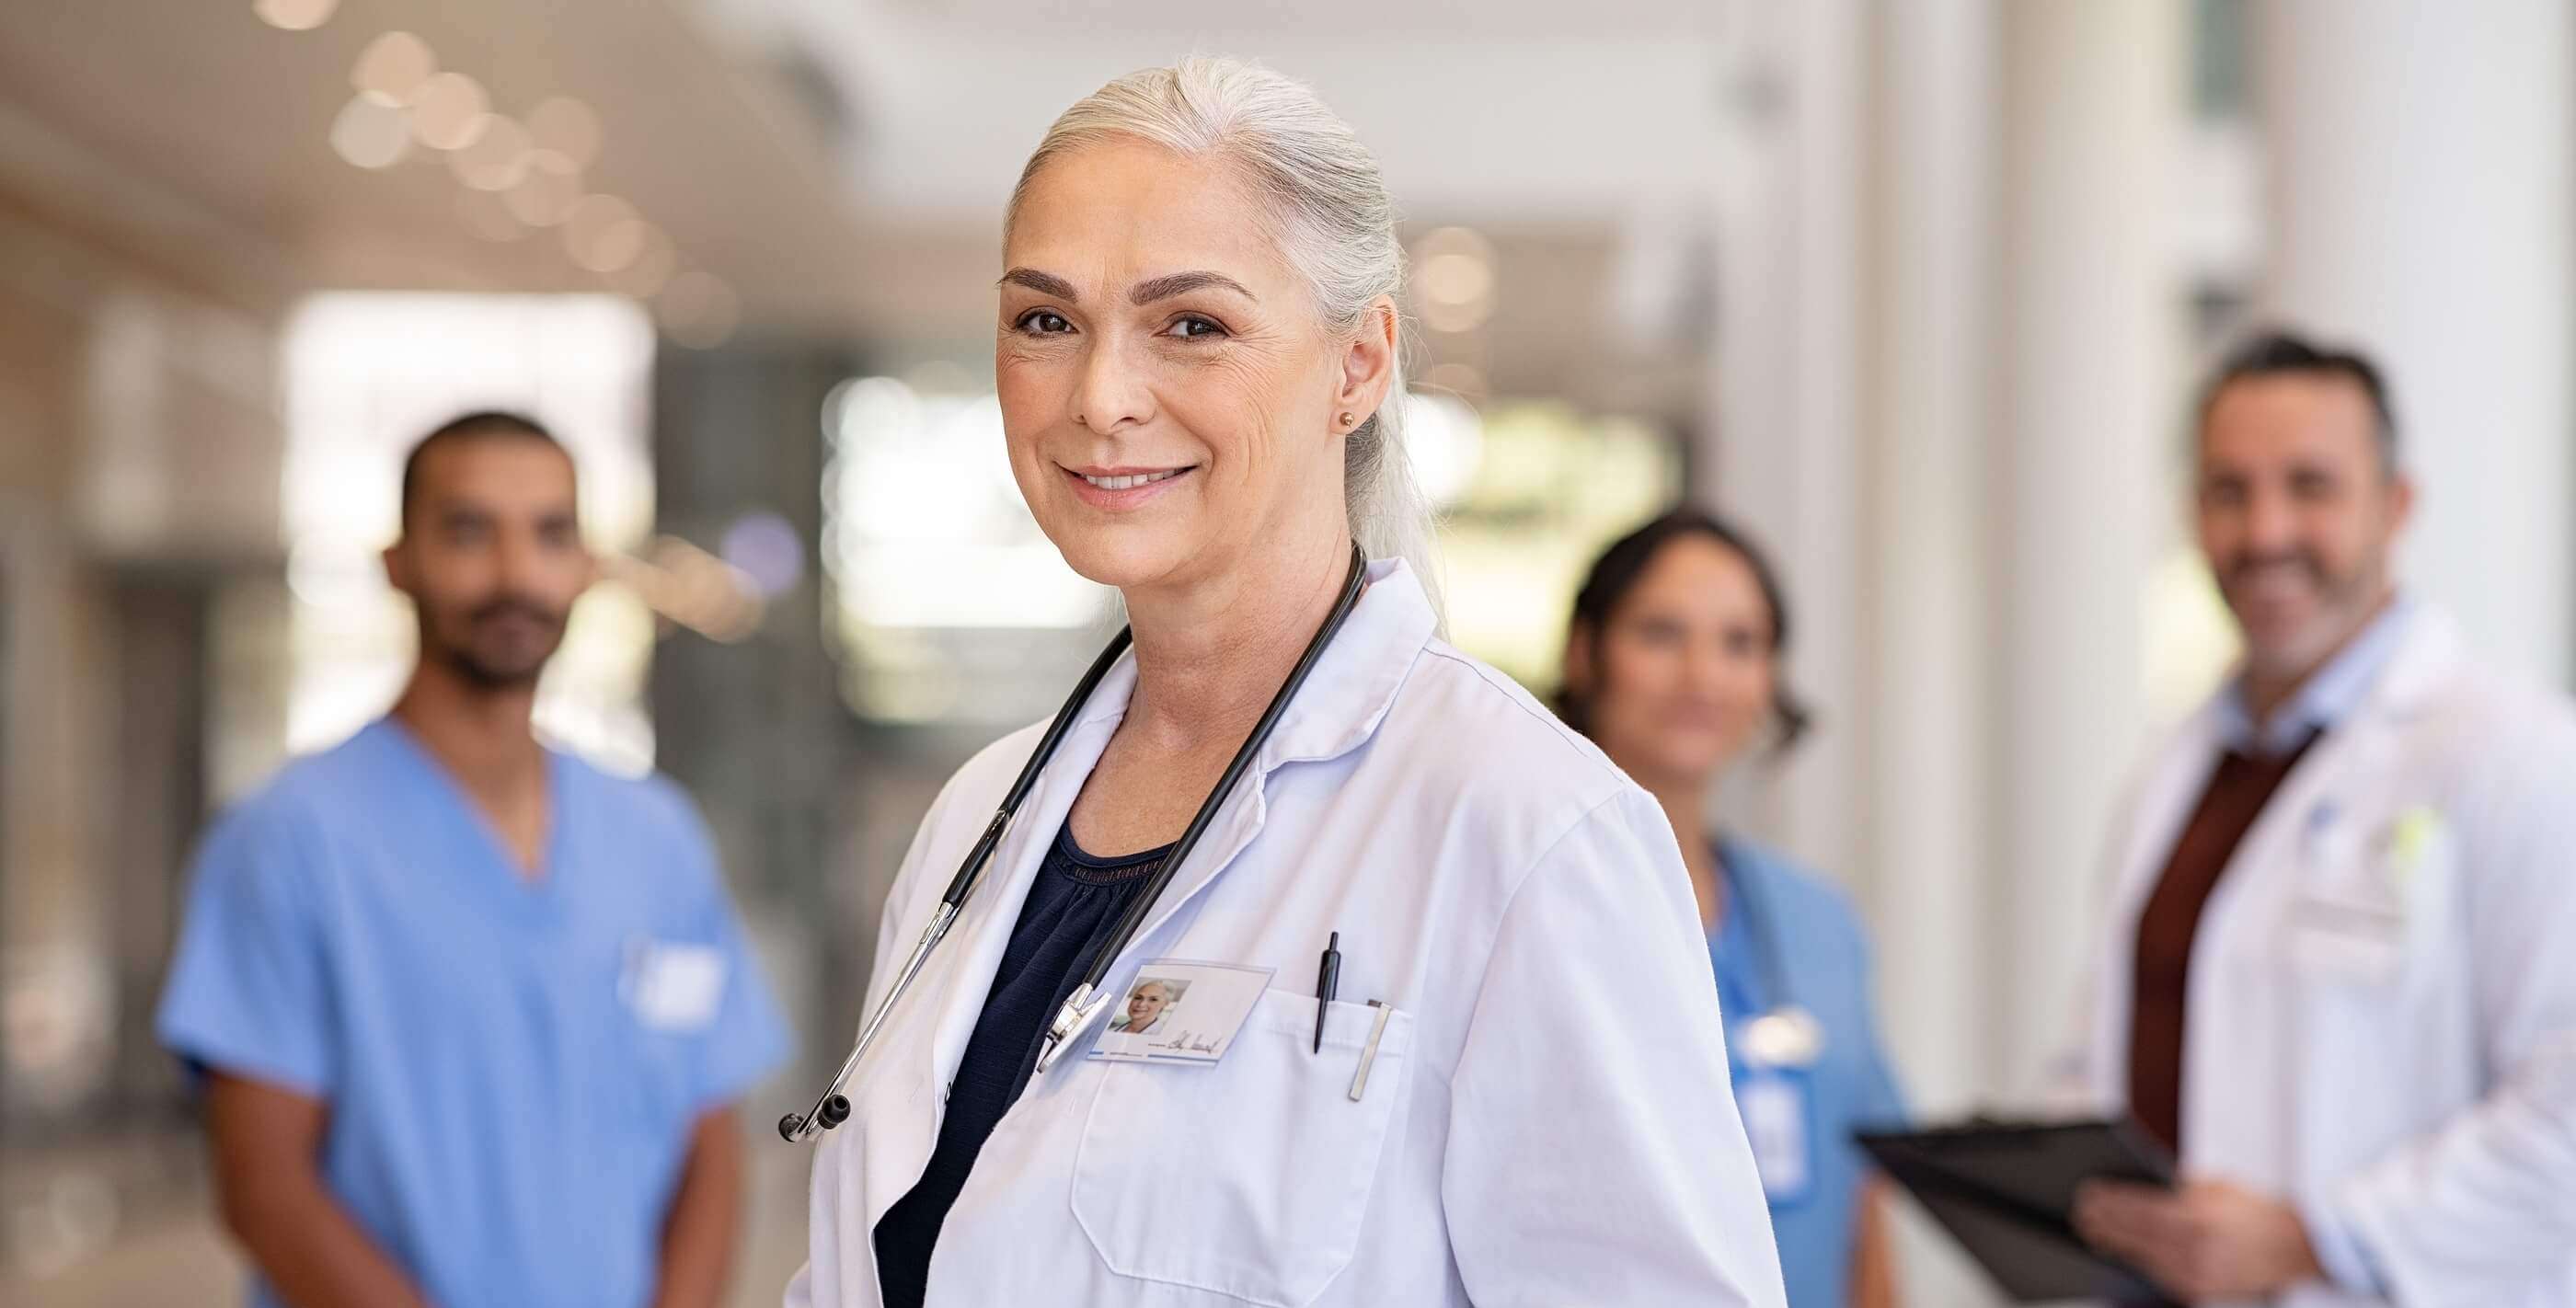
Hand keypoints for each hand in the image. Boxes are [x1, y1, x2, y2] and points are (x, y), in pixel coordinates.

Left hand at [2072, 1178, 2323, 1302]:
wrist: (2295, 1247)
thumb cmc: (2253, 1211)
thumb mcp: (2215, 1186)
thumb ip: (2179, 1185)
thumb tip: (2140, 1184)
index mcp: (2196, 1219)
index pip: (2138, 1209)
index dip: (2109, 1202)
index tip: (2088, 1193)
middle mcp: (2194, 1250)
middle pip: (2134, 1236)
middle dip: (2103, 1223)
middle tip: (2080, 1212)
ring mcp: (2196, 1274)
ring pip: (2142, 1258)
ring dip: (2115, 1244)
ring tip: (2093, 1230)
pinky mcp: (2199, 1291)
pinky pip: (2159, 1273)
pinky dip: (2138, 1260)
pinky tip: (2121, 1251)